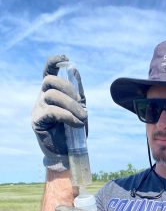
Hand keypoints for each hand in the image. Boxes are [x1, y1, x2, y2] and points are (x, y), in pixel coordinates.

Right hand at [32, 55, 86, 171]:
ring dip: (73, 106)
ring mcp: (38, 108)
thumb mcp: (79, 108)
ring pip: (53, 96)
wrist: (68, 151)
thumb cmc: (73, 129)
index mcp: (52, 92)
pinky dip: (69, 116)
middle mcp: (42, 98)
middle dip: (69, 89)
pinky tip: (77, 124)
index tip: (65, 59)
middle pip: (50, 81)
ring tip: (83, 118)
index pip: (47, 72)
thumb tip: (75, 71)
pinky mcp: (37, 121)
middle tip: (82, 105)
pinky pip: (53, 112)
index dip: (53, 62)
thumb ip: (77, 91)